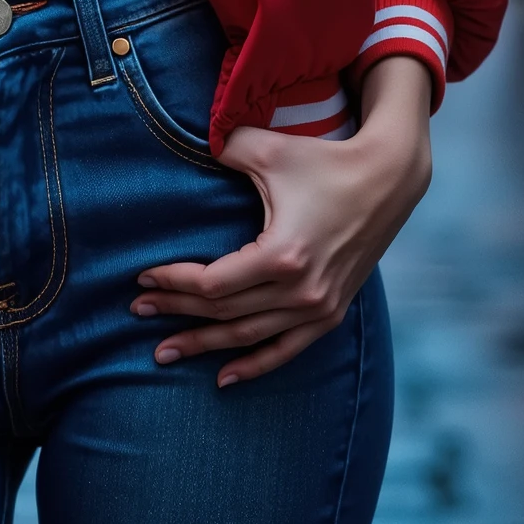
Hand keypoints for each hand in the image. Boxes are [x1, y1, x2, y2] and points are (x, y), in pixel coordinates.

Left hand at [131, 54, 432, 385]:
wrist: (386, 180)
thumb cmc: (324, 161)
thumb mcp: (270, 150)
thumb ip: (225, 148)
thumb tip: (193, 145)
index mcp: (283, 256)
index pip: (213, 284)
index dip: (173, 282)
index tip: (142, 280)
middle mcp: (301, 292)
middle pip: (224, 313)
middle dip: (177, 312)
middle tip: (138, 314)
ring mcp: (318, 308)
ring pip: (248, 337)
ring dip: (204, 345)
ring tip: (164, 351)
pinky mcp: (331, 313)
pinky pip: (285, 350)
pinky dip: (253, 365)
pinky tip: (222, 377)